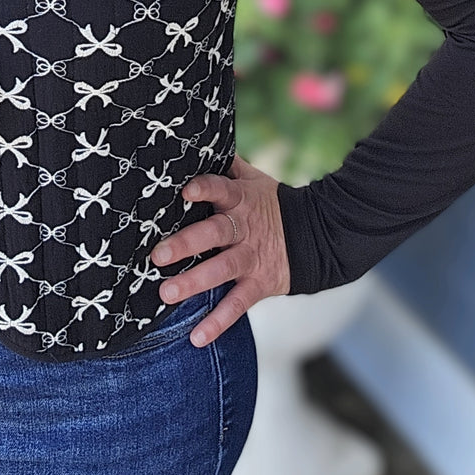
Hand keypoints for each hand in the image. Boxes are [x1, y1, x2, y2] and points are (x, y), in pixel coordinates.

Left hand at [149, 153, 290, 345]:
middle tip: (157, 255)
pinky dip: (218, 323)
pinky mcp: (260, 285)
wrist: (318, 235)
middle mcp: (244, 228)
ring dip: (194, 283)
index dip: (204, 189)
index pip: (221, 189)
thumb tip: (198, 136)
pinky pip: (238, 306)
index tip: (183, 190)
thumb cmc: (271, 203)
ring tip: (166, 293)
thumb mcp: (254, 180)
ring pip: (222, 271)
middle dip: (186, 244)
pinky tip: (196, 338)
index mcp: (240, 199)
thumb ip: (227, 165)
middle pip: (214, 233)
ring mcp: (252, 258)